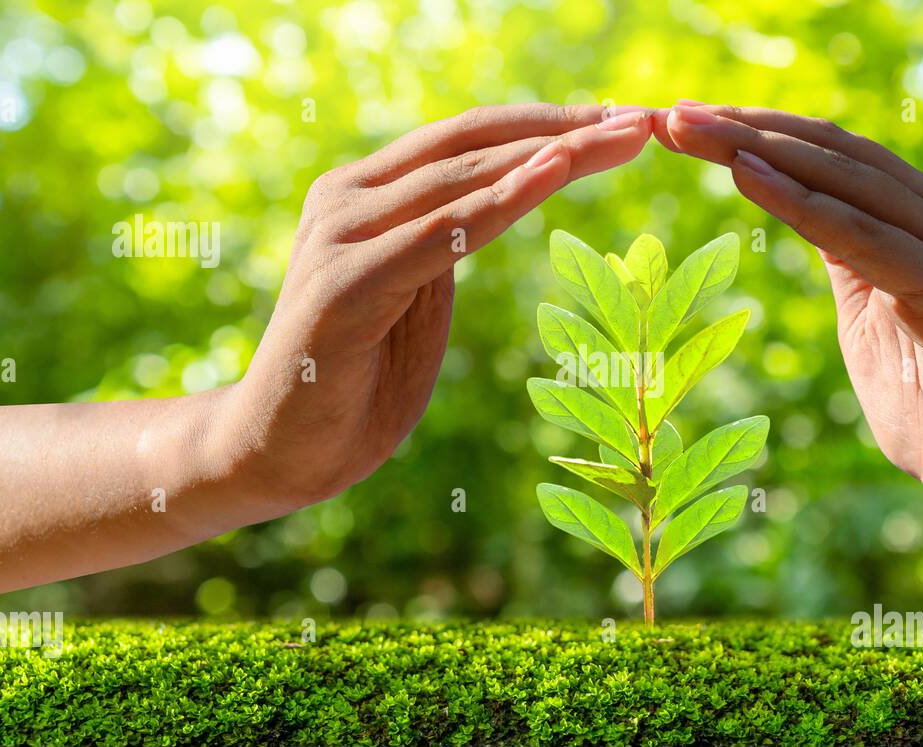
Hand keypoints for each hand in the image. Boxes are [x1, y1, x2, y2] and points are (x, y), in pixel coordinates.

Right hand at [217, 104, 654, 514]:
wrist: (278, 451)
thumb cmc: (357, 377)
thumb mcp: (416, 295)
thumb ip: (446, 242)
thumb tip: (504, 199)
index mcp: (366, 194)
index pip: (469, 140)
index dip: (548, 122)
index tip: (622, 120)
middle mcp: (347, 198)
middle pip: (473, 143)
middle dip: (566, 127)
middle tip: (644, 120)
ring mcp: (340, 237)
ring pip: (463, 179)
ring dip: (551, 152)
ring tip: (621, 134)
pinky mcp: (343, 287)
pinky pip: (439, 235)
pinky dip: (502, 202)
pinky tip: (555, 172)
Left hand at [655, 104, 922, 525]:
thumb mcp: (873, 321)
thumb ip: (848, 265)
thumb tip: (808, 222)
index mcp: (915, 220)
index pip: (825, 157)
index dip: (754, 134)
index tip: (683, 125)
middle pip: (824, 152)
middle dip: (741, 129)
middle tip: (668, 113)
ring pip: (837, 179)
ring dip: (756, 149)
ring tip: (690, 129)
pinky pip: (858, 237)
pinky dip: (798, 203)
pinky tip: (744, 174)